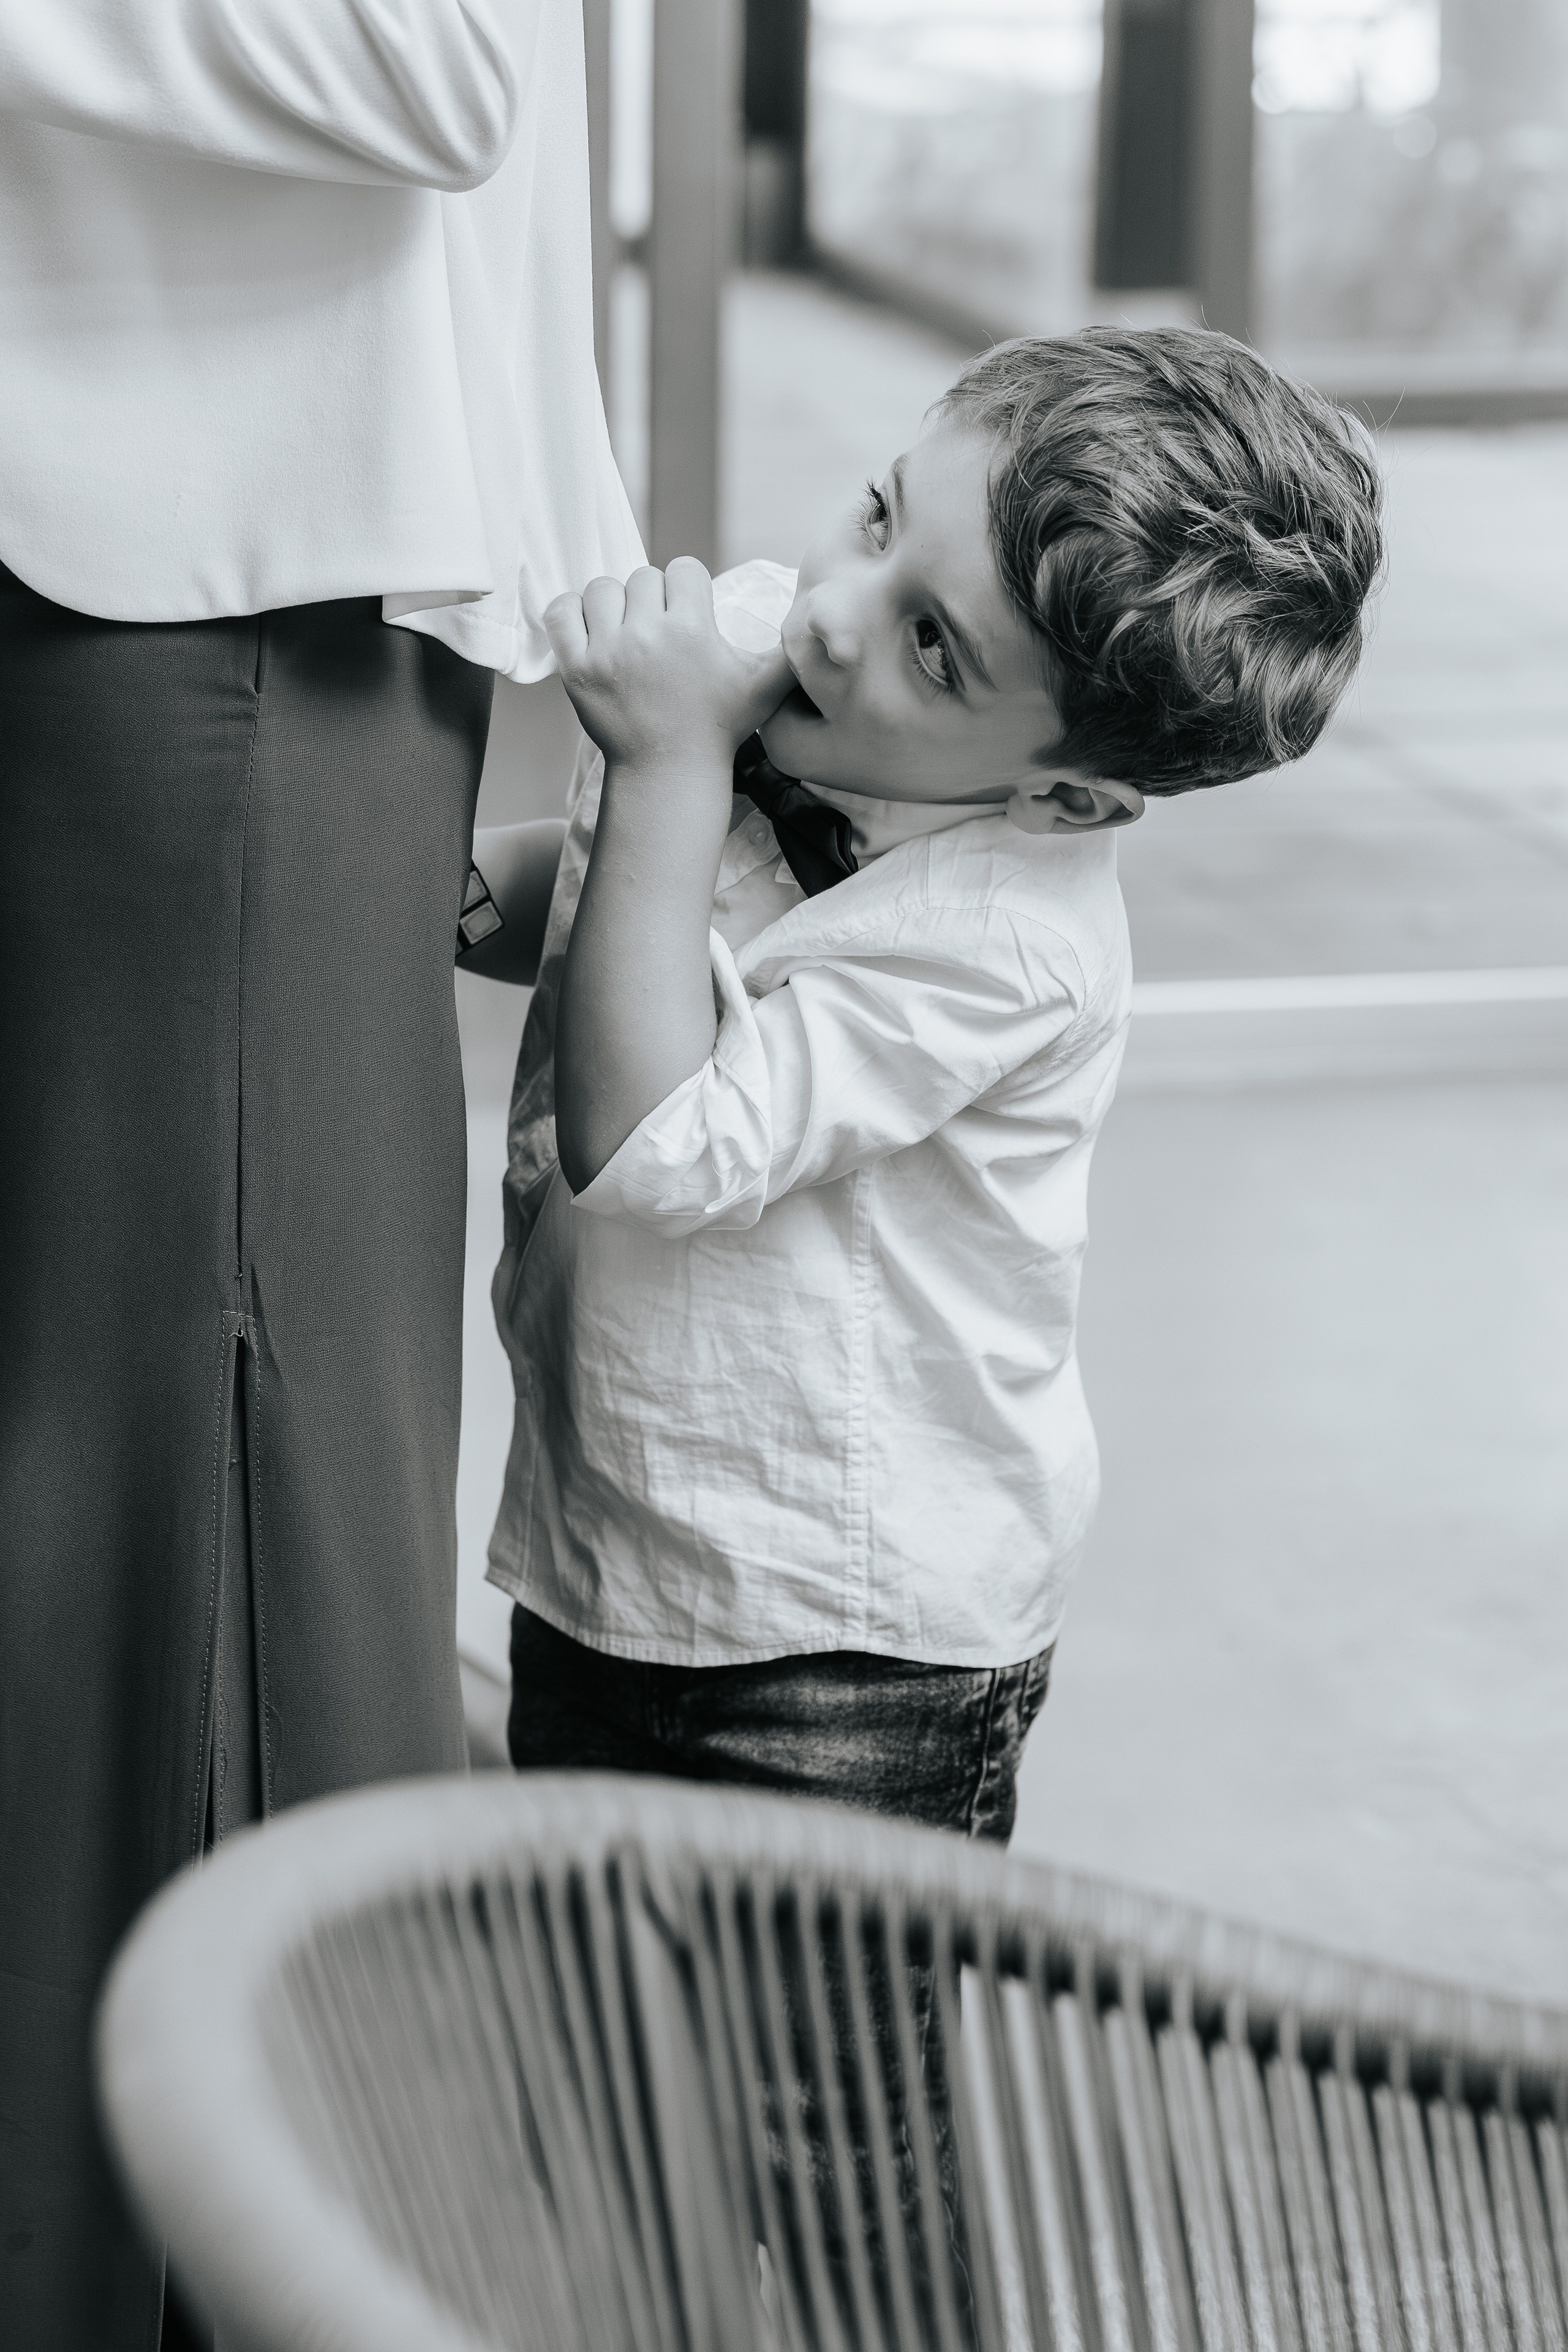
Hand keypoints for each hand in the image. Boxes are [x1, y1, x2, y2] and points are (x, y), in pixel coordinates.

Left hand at [545, 559, 794, 776]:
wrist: (669, 771)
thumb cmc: (719, 728)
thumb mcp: (766, 688)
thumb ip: (793, 653)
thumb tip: (821, 628)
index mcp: (693, 630)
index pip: (684, 569)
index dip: (688, 589)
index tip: (689, 618)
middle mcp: (648, 635)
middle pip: (643, 577)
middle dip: (654, 599)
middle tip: (659, 633)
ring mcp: (607, 651)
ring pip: (603, 588)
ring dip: (615, 604)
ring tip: (627, 631)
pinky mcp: (577, 669)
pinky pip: (561, 612)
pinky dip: (572, 612)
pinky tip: (591, 627)